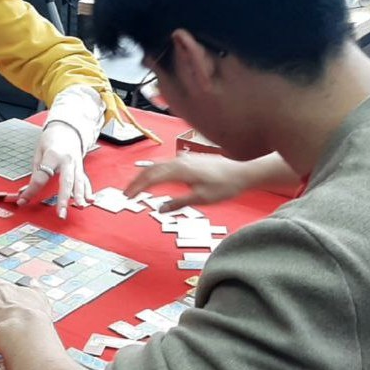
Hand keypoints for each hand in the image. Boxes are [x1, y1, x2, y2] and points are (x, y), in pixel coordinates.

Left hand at [16, 121, 90, 218]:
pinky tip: (91, 200)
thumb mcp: (39, 152)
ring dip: (79, 196)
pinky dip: (88, 191)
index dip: (31, 190)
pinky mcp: (81, 167)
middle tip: (60, 213)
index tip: (23, 200)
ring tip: (79, 207)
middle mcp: (67, 160)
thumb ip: (35, 173)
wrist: (67, 128)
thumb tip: (25, 191)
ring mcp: (76, 164)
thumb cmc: (51, 139)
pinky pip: (85, 180)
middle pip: (66, 181)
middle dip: (63, 198)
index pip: (41, 177)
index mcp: (53, 155)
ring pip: (79, 182)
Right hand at [124, 153, 260, 210]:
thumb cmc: (225, 186)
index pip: (151, 178)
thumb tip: (160, 209)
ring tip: (138, 186)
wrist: (243, 172)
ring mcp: (185, 159)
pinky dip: (157, 172)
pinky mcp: (190, 161)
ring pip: (159, 165)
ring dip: (146, 175)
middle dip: (137, 180)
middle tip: (127, 192)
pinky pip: (167, 164)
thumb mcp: (201, 199)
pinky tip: (158, 178)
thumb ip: (178, 203)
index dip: (137, 187)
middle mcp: (180, 162)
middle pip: (151, 169)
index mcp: (180, 170)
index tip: (127, 196)